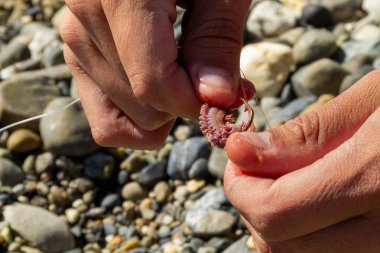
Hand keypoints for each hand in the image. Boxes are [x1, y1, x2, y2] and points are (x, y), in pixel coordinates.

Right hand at [60, 0, 252, 148]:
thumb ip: (217, 39)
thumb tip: (216, 99)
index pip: (152, 82)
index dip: (196, 102)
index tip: (228, 99)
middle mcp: (84, 21)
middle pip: (143, 106)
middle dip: (185, 102)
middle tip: (212, 76)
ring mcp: (77, 42)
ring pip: (125, 116)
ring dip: (164, 108)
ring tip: (186, 71)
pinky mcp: (80, 56)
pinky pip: (105, 117)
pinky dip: (138, 114)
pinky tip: (162, 89)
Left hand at [224, 70, 379, 251]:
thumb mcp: (375, 102)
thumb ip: (307, 134)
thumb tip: (240, 153)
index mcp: (379, 178)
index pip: (272, 213)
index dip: (240, 187)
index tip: (239, 157)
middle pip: (279, 246)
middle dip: (254, 205)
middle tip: (260, 168)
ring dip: (278, 223)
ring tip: (293, 181)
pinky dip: (307, 235)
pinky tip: (318, 202)